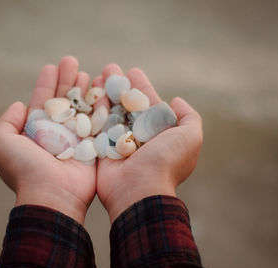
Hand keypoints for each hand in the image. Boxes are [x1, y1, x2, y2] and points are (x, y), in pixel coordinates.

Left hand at [0, 56, 95, 224]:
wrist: (52, 195)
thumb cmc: (25, 169)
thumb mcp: (2, 144)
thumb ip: (6, 122)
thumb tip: (19, 105)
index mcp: (35, 131)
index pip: (42, 101)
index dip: (47, 83)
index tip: (52, 66)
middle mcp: (55, 133)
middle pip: (62, 101)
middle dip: (66, 81)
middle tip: (72, 61)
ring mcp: (74, 140)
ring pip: (80, 109)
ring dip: (83, 90)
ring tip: (87, 72)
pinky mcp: (91, 147)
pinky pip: (96, 122)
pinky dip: (99, 105)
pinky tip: (101, 89)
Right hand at [95, 64, 202, 222]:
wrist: (138, 189)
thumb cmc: (165, 162)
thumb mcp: (190, 138)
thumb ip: (189, 117)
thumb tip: (176, 100)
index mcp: (157, 133)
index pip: (148, 104)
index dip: (141, 87)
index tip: (132, 71)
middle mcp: (138, 137)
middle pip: (126, 105)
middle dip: (119, 86)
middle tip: (109, 68)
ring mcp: (118, 142)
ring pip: (110, 112)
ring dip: (104, 93)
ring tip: (96, 75)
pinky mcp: (100, 149)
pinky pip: (96, 125)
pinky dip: (92, 109)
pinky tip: (87, 93)